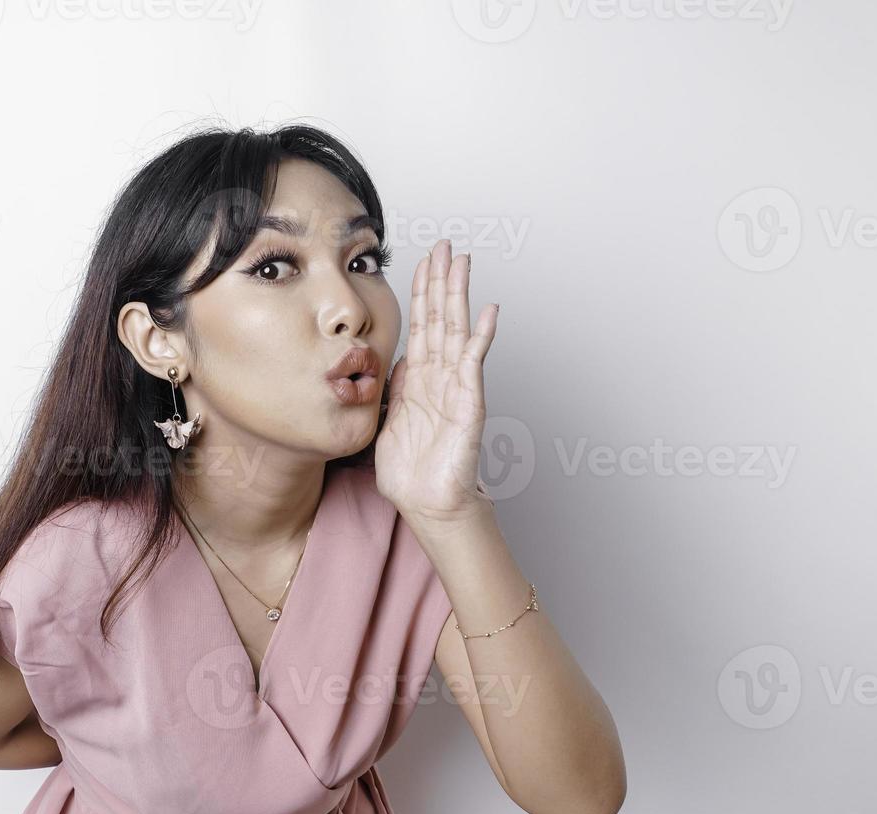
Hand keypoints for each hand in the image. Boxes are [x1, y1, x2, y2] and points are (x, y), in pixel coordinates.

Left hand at [375, 238, 497, 524]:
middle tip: (444, 246)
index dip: (422, 294)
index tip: (423, 262)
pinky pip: (475, 363)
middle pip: (440, 318)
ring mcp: (457, 387)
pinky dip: (481, 336)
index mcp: (419, 380)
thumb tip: (393, 362)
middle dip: (440, 281)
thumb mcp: (387, 422)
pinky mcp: (469, 402)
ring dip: (458, 295)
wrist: (426, 504)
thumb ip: (392, 390)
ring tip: (462, 262)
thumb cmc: (410, 473)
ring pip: (456, 330)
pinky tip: (488, 311)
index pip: (421, 326)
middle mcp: (440, 377)